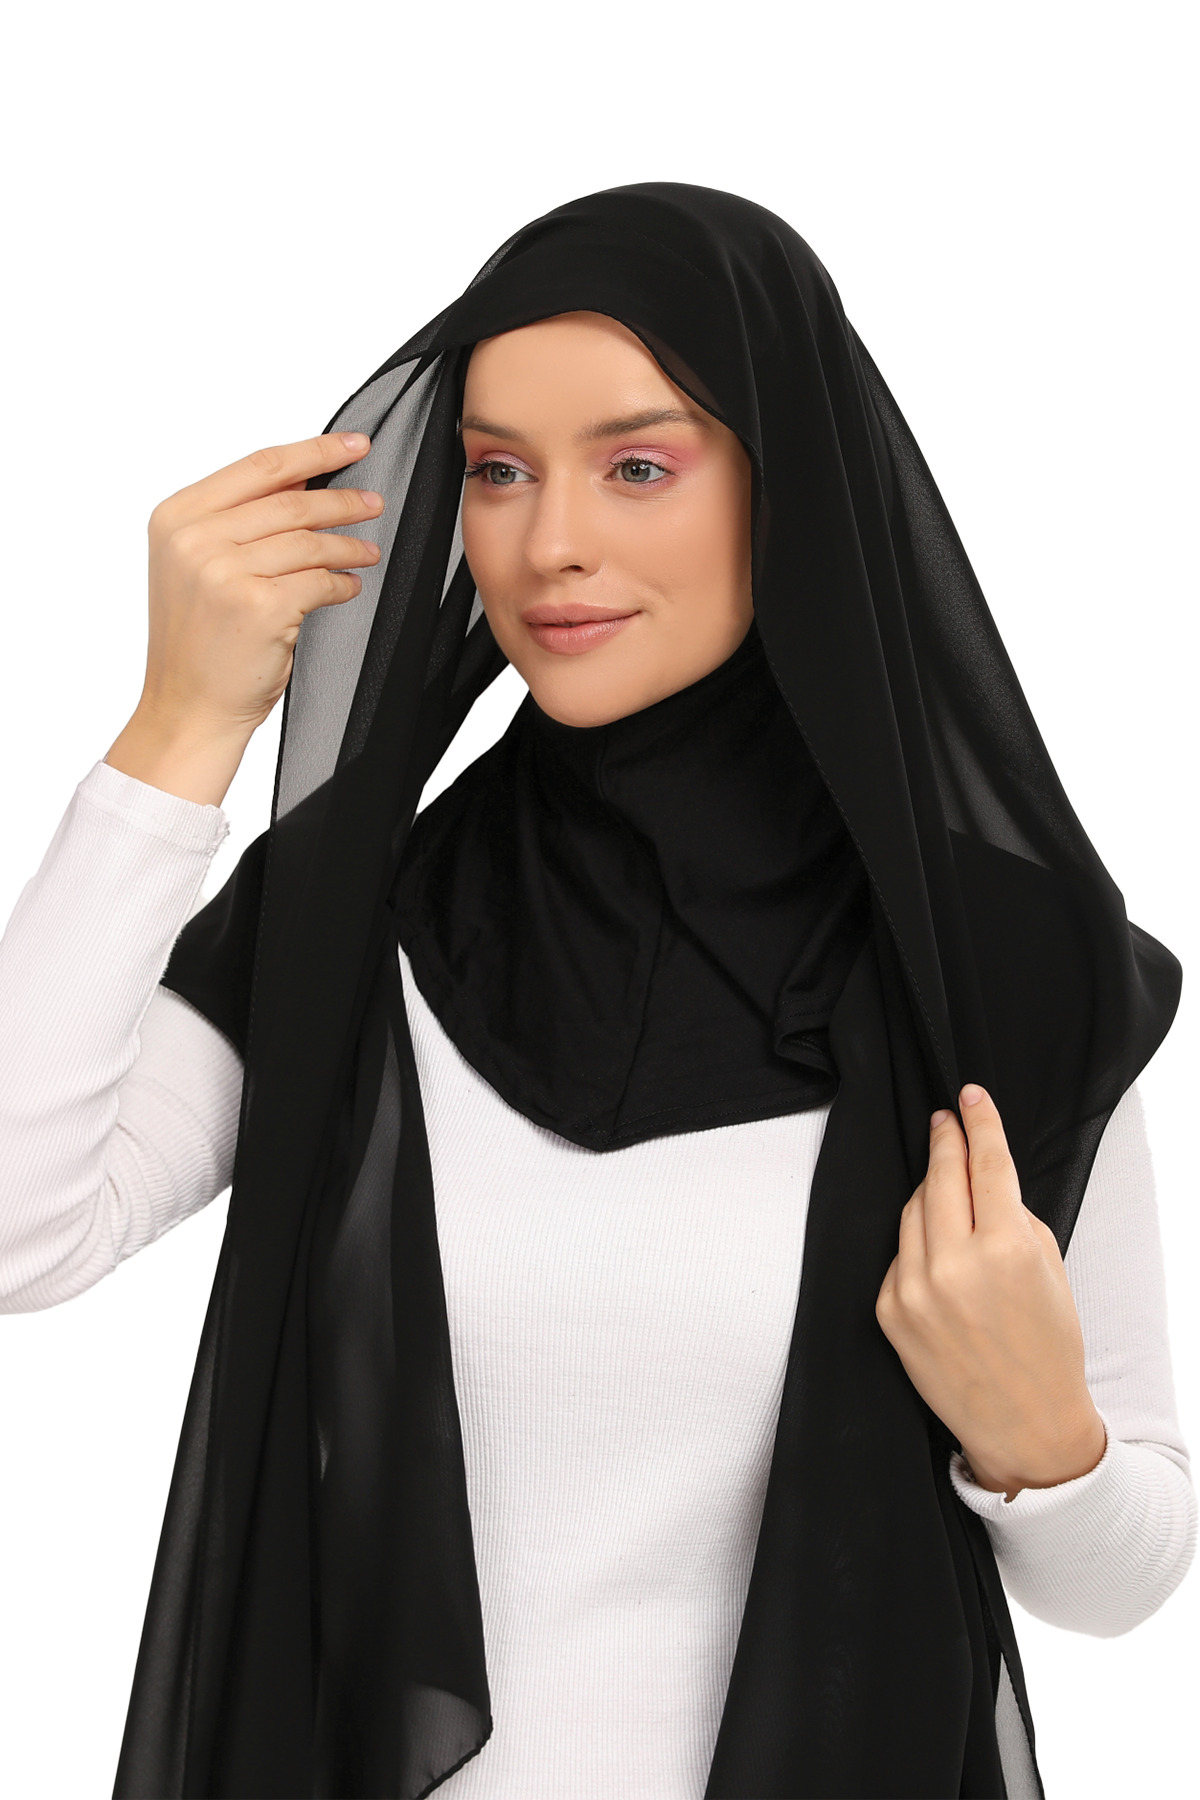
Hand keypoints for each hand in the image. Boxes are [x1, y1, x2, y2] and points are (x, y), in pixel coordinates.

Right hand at [106, 433, 382, 804]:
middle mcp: (196, 539)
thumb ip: (238, 521)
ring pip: (309, 542)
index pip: (259, 467)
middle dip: (342, 500)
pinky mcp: (260, 607)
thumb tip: (304, 483)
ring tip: (368, 550)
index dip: (313, 451)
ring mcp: (226, 573)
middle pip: (290, 502)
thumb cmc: (199, 641)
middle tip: (374, 501)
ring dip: (347, 545)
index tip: (354, 443)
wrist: (188, 708)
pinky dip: (341, 584)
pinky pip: (320, 582)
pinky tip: (349, 587)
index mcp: (177, 517)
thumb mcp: (199, 567)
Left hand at [875, 1084, 1106, 1500]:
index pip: (986, 1164)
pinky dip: (917, 1242)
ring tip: (943, 1178)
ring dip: (930, 1189)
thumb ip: (1013, 1217)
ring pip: (913, 1210)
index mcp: (1007, 1250)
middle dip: (945, 1142)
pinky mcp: (889, 1310)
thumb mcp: (1050, 1269)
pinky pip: (899, 1253)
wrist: (1025, 1424)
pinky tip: (936, 1244)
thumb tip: (980, 1177)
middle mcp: (954, 1266)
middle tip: (946, 1119)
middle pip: (940, 1177)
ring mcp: (915, 1289)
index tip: (970, 1096)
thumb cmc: (1047, 1347)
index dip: (979, 1123)